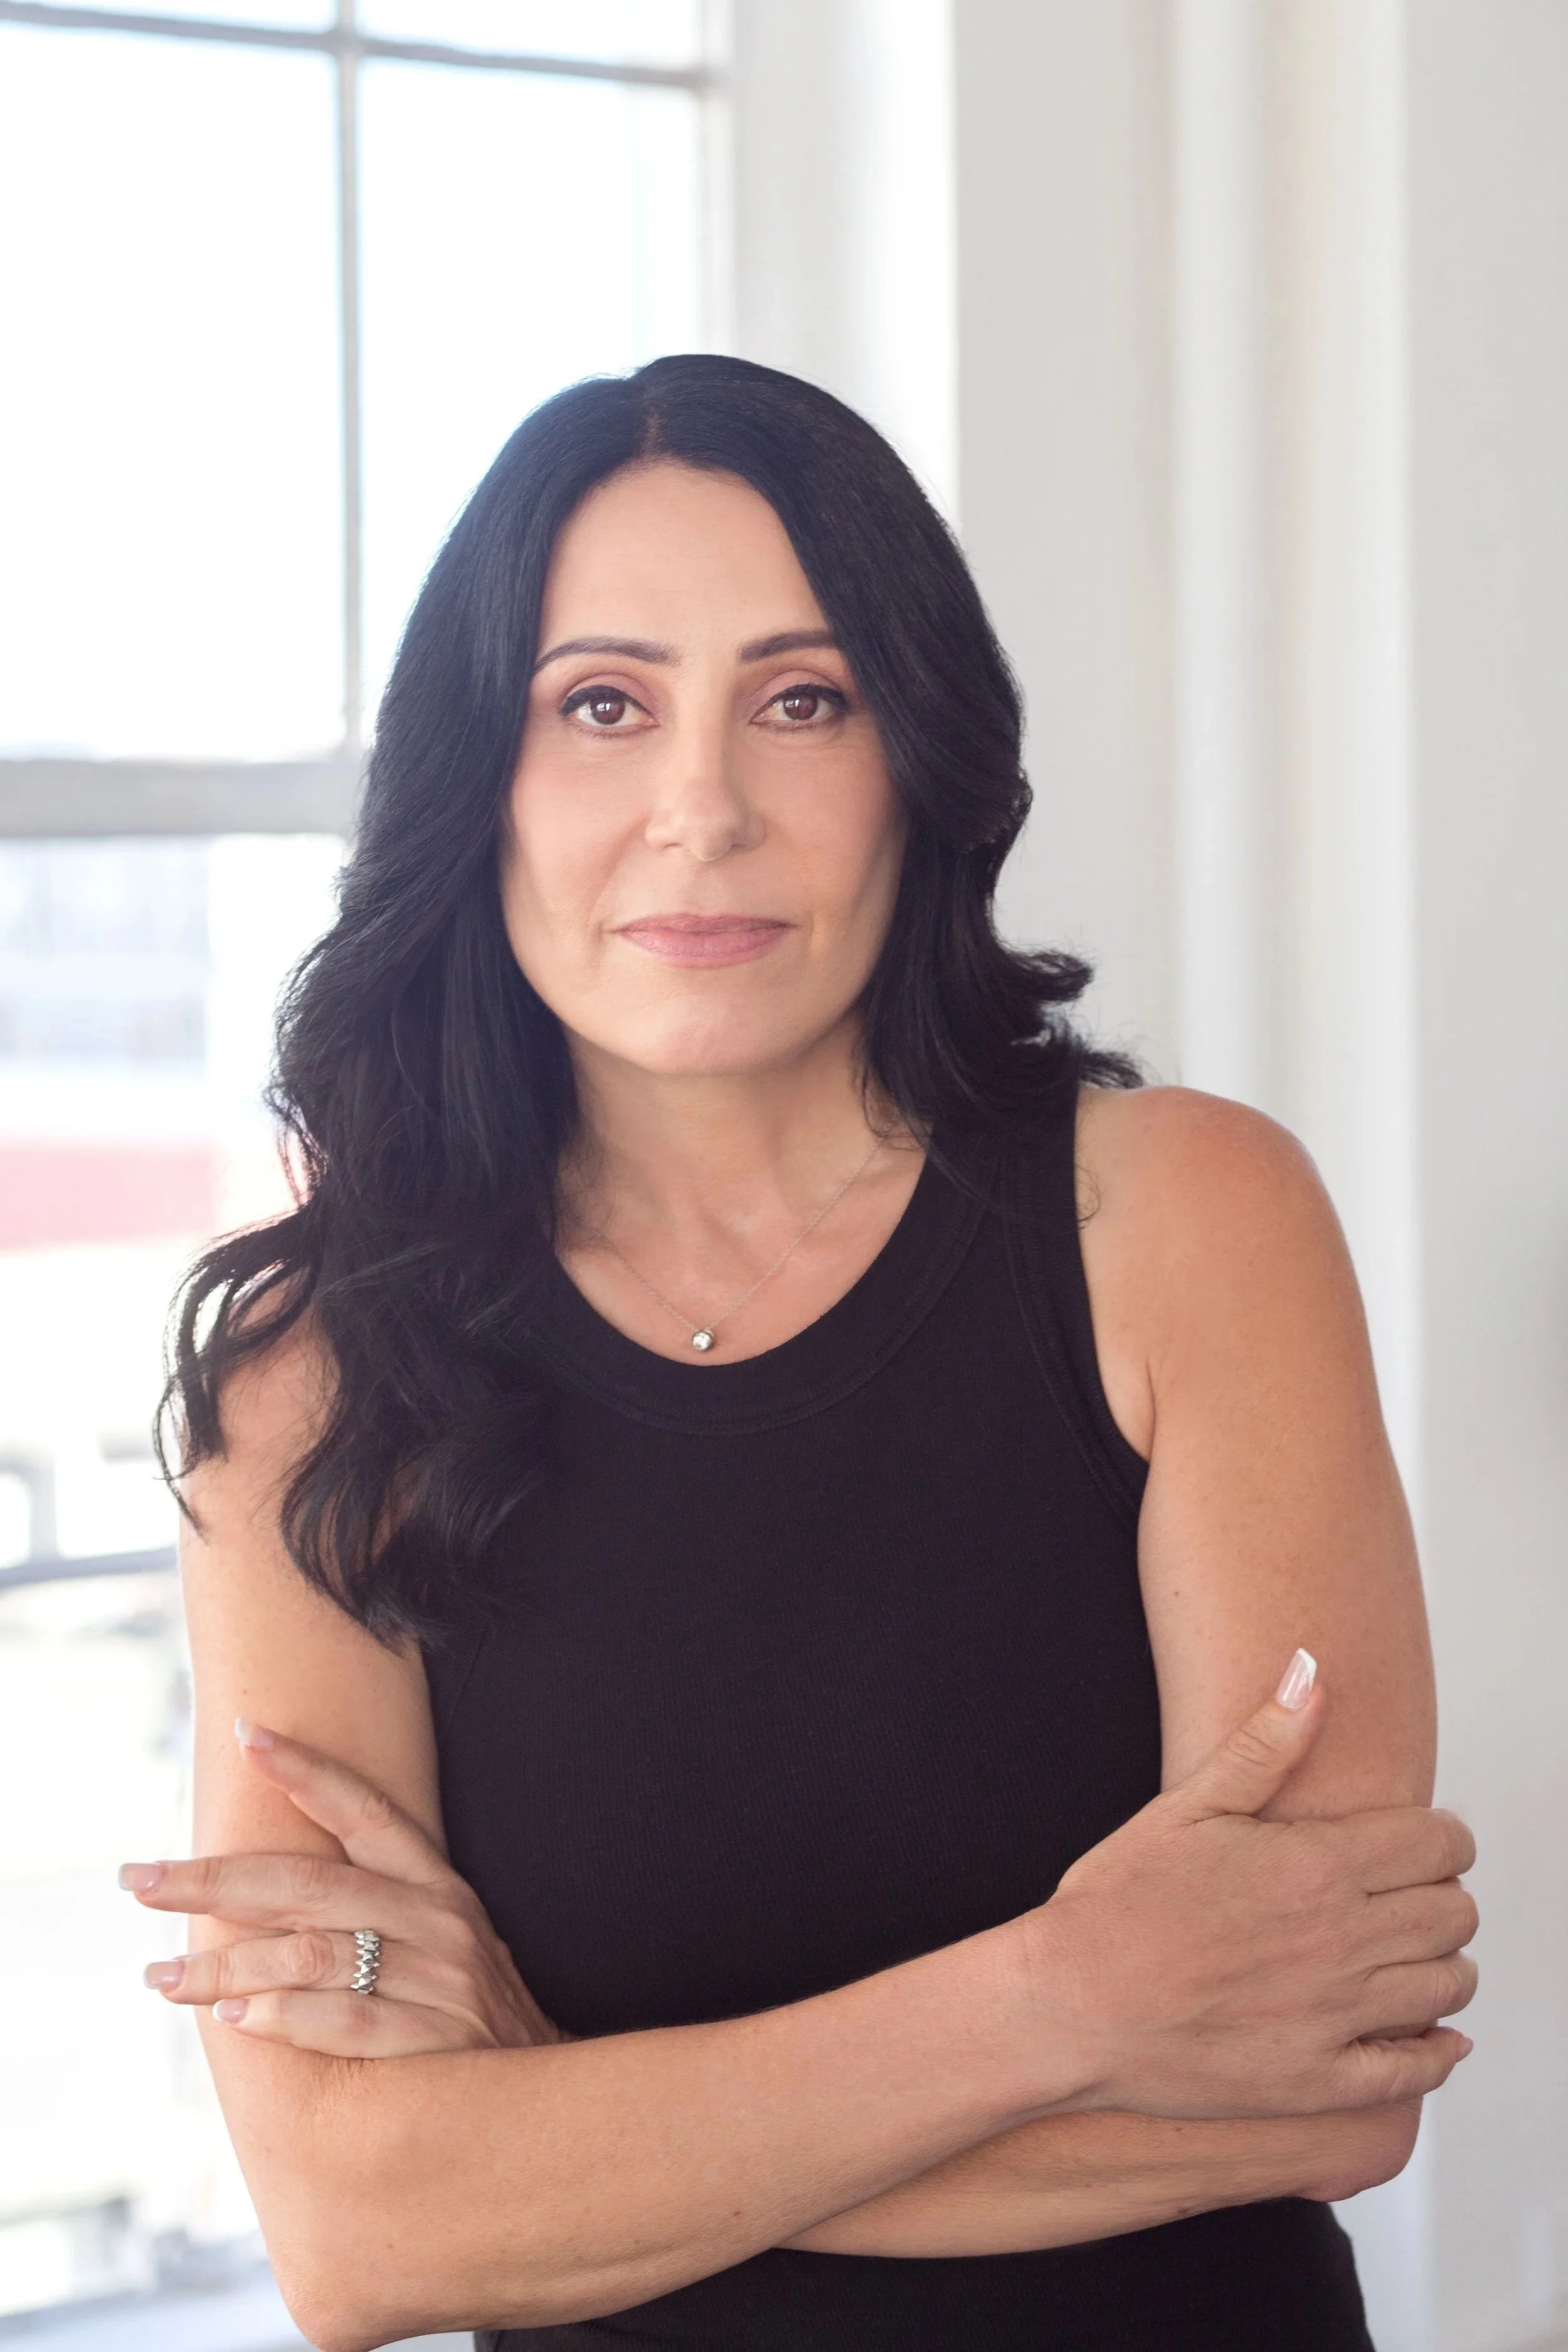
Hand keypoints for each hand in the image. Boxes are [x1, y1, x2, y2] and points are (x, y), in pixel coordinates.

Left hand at [123, 1723, 563, 2057]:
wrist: (552, 2102)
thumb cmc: (472, 2024)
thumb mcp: (441, 1947)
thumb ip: (373, 1917)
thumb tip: (263, 1896)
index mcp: (437, 1887)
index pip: (366, 1811)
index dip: (308, 1769)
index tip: (247, 1734)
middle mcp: (438, 1920)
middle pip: (311, 1883)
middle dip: (215, 1879)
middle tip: (141, 1881)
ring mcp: (440, 1979)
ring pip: (314, 1953)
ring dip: (226, 1965)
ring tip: (163, 1978)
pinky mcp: (438, 2041)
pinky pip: (345, 2019)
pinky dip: (283, 2016)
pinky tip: (234, 2018)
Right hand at [1021, 1652, 1477, 2119]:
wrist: (1070, 2005)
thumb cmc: (1116, 1904)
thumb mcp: (1188, 1806)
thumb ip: (1264, 1741)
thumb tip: (1312, 1670)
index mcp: (1317, 1866)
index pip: (1439, 1844)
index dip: (1443, 1837)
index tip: (1424, 1842)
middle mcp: (1342, 1940)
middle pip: (1454, 1913)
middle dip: (1444, 1895)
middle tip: (1409, 1894)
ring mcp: (1336, 2015)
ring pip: (1447, 1985)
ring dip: (1443, 1964)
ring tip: (1409, 1954)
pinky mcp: (1320, 2080)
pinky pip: (1417, 2070)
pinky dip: (1438, 2051)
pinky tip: (1430, 2036)